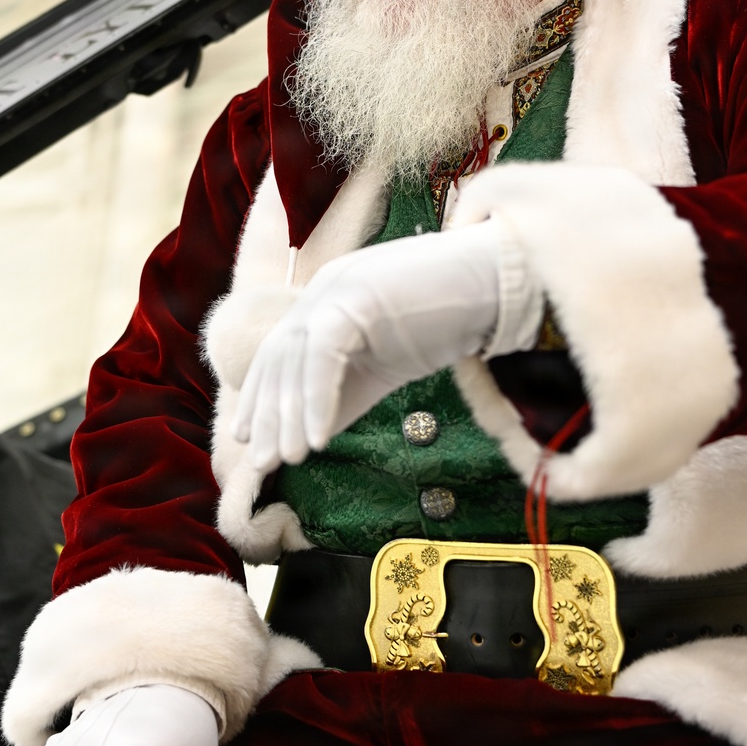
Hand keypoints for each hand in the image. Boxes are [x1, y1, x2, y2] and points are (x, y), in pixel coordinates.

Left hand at [233, 224, 499, 471]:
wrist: (498, 283)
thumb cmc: (449, 321)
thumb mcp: (385, 365)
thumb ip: (346, 392)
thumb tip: (309, 436)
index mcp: (328, 300)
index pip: (280, 351)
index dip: (261, 395)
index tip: (248, 437)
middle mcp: (325, 289)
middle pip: (279, 357)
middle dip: (268, 413)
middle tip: (262, 462)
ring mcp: (339, 288)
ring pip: (295, 358)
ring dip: (289, 415)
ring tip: (287, 460)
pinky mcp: (359, 297)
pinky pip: (323, 355)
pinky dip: (316, 400)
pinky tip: (318, 440)